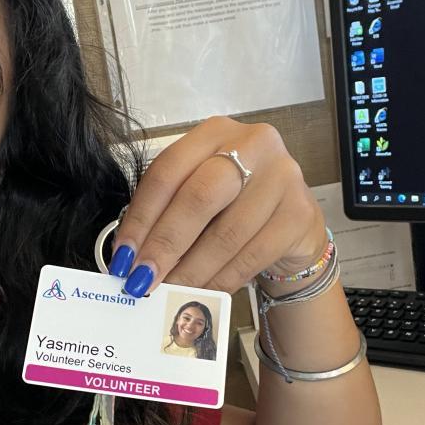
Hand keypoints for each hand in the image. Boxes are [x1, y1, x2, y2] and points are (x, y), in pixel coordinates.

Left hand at [108, 117, 326, 296]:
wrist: (294, 227)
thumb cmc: (237, 209)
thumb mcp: (200, 196)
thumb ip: (168, 213)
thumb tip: (131, 257)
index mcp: (215, 132)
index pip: (168, 171)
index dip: (141, 216)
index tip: (124, 254)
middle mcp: (254, 144)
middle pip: (198, 197)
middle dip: (165, 243)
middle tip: (143, 278)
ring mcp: (283, 177)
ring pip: (226, 233)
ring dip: (192, 270)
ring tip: (170, 291)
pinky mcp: (300, 213)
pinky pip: (252, 255)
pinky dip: (222, 278)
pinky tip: (204, 291)